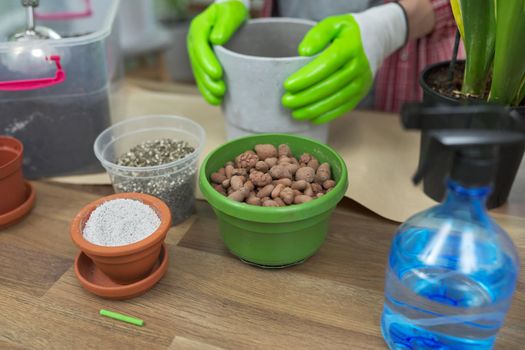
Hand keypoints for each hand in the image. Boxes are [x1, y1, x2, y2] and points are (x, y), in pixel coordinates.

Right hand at [187, 1, 247, 104]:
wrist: (230, 16)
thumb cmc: (231, 12)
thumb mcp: (230, 12)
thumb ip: (224, 24)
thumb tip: (216, 40)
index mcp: (199, 28)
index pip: (199, 46)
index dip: (206, 61)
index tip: (217, 73)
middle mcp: (194, 43)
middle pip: (197, 63)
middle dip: (207, 79)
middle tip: (220, 90)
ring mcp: (197, 54)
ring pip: (198, 74)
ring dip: (207, 88)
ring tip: (218, 99)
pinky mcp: (203, 63)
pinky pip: (202, 78)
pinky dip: (207, 90)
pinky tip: (215, 100)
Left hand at [282, 4, 406, 123]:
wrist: (376, 40)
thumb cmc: (347, 33)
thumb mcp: (333, 24)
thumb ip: (317, 35)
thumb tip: (303, 53)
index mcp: (350, 47)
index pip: (326, 65)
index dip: (306, 77)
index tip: (288, 85)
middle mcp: (358, 66)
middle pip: (329, 86)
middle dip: (305, 97)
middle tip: (286, 101)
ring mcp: (361, 82)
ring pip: (335, 100)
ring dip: (313, 109)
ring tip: (294, 113)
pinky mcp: (361, 94)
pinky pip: (343, 108)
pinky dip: (327, 115)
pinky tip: (311, 118)